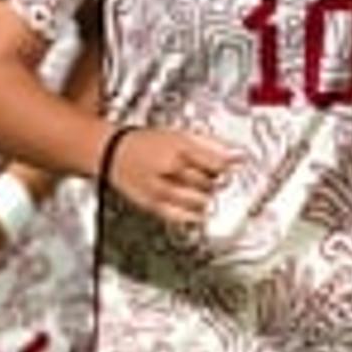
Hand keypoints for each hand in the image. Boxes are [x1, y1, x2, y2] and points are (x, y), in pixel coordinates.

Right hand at [100, 123, 239, 232]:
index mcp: (180, 148)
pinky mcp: (154, 205)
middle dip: (214, 181)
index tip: (229, 167)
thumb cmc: (146, 142)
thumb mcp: (179, 134)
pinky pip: (181, 216)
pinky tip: (196, 209)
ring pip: (199, 201)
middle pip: (210, 183)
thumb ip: (211, 145)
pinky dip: (193, 215)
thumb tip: (239, 154)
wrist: (113, 152)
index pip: (218, 163)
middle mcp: (171, 169)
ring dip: (206, 197)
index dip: (227, 167)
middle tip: (210, 176)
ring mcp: (162, 189)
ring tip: (200, 190)